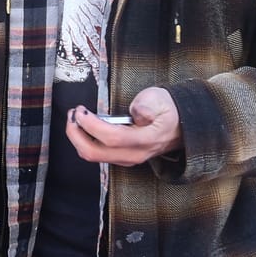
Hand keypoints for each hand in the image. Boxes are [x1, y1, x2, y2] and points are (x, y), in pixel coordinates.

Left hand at [66, 87, 182, 166]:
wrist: (182, 125)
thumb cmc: (170, 111)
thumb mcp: (161, 99)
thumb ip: (147, 104)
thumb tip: (134, 111)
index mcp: (146, 139)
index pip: (112, 138)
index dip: (92, 125)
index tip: (81, 111)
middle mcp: (135, 154)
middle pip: (95, 152)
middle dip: (76, 134)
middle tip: (73, 115)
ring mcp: (129, 158)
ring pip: (94, 156)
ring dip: (78, 138)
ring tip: (75, 118)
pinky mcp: (123, 157)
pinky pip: (98, 154)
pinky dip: (85, 141)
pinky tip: (83, 127)